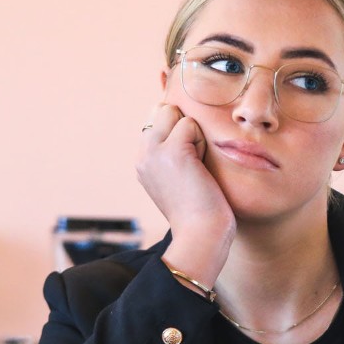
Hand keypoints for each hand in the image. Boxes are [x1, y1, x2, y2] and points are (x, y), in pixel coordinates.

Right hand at [136, 104, 234, 286]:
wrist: (200, 234)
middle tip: (193, 162)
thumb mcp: (177, 177)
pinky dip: (201, 142)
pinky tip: (199, 168)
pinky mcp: (171, 151)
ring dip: (194, 134)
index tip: (187, 163)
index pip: (156, 119)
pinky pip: (190, 124)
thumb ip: (172, 152)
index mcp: (142, 161)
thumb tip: (185, 123)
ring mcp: (153, 151)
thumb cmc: (199, 210)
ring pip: (174, 112)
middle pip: (162, 109)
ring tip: (196, 165)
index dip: (178, 130)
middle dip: (183, 127)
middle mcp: (142, 154)